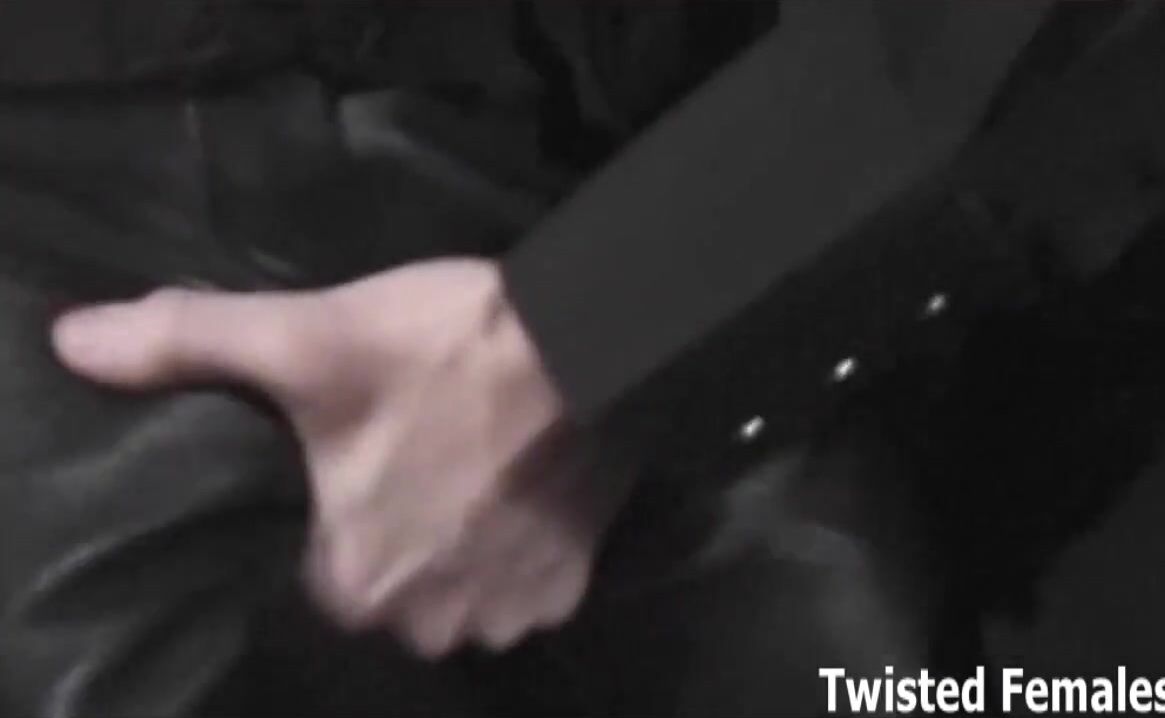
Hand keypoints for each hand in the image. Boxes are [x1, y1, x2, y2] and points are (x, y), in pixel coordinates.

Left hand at [51, 258, 628, 656]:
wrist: (588, 341)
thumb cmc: (439, 352)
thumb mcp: (307, 338)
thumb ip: (187, 342)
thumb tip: (72, 343)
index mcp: (357, 581)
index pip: (322, 577)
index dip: (339, 519)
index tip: (360, 467)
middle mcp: (431, 623)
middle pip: (394, 593)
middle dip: (402, 541)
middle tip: (420, 459)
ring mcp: (509, 611)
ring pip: (462, 597)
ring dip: (463, 554)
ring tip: (475, 476)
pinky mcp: (571, 586)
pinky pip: (526, 588)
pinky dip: (521, 552)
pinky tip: (523, 493)